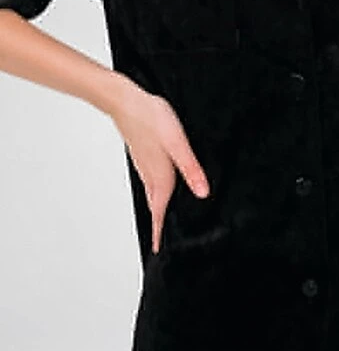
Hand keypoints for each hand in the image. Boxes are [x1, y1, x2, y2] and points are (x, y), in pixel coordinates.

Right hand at [109, 78, 209, 253]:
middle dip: (158, 224)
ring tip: (162, 220)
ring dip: (157, 208)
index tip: (157, 249)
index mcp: (161, 176)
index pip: (159, 211)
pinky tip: (162, 187)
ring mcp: (145, 165)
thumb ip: (191, 168)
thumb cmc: (152, 118)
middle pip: (155, 206)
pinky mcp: (143, 156)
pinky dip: (155, 192)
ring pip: (152, 194)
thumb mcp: (178, 143)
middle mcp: (151, 174)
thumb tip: (202, 193)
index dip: (159, 231)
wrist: (125, 101)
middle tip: (160, 241)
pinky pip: (150, 181)